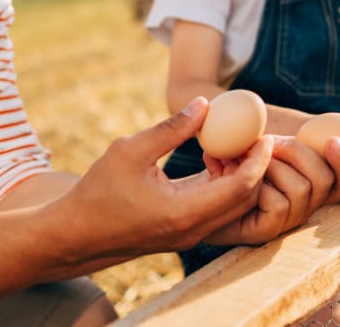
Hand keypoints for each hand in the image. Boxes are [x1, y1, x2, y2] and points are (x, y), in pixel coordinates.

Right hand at [56, 98, 271, 254]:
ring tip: (229, 144)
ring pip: (233, 207)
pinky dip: (223, 185)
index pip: (241, 188)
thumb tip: (205, 104)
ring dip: (239, 176)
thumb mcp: (131, 150)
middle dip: (256, 167)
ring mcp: (190, 235)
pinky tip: (210, 159)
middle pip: (245, 200)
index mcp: (184, 212)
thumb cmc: (98, 192)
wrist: (76, 234)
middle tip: (253, 135)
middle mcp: (193, 229)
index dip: (258, 160)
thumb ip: (171, 128)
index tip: (264, 135)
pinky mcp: (184, 232)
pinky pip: (217, 209)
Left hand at [204, 133, 339, 244]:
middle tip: (267, 140)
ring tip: (242, 158)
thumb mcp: (258, 146)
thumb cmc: (226, 164)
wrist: (192, 191)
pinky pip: (280, 202)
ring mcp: (287, 220)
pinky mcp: (268, 230)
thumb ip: (286, 140)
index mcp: (308, 184)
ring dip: (272, 166)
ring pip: (303, 188)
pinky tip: (235, 176)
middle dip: (298, 152)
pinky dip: (259, 183)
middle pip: (326, 180)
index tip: (333, 139)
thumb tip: (335, 122)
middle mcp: (304, 205)